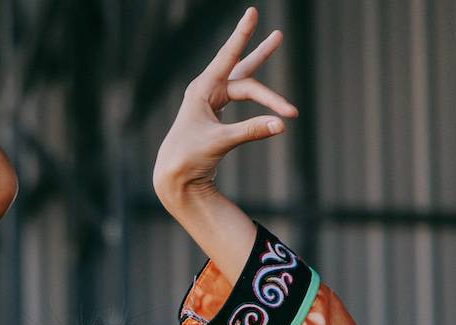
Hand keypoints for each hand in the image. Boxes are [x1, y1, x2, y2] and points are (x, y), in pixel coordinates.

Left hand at [153, 7, 295, 204]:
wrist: (173, 177)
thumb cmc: (189, 157)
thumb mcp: (220, 142)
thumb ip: (251, 131)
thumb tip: (282, 124)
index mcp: (201, 90)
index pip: (228, 57)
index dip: (241, 35)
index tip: (251, 12)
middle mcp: (206, 92)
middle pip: (242, 71)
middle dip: (260, 52)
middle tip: (278, 33)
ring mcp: (211, 102)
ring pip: (243, 82)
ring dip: (260, 65)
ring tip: (275, 39)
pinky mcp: (215, 114)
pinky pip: (241, 97)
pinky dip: (258, 95)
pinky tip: (263, 87)